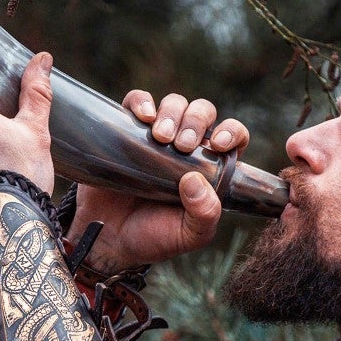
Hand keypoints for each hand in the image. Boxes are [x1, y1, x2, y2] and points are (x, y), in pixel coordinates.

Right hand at [72, 88, 251, 272]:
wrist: (109, 240)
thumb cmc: (153, 237)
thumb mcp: (188, 235)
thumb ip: (204, 214)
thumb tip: (196, 180)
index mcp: (208, 167)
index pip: (232, 137)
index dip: (232, 132)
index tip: (218, 145)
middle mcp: (185, 147)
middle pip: (202, 112)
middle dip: (196, 121)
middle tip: (182, 145)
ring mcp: (155, 136)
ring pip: (174, 103)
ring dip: (172, 113)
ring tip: (160, 137)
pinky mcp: (126, 130)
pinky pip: (137, 101)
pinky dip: (141, 102)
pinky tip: (142, 117)